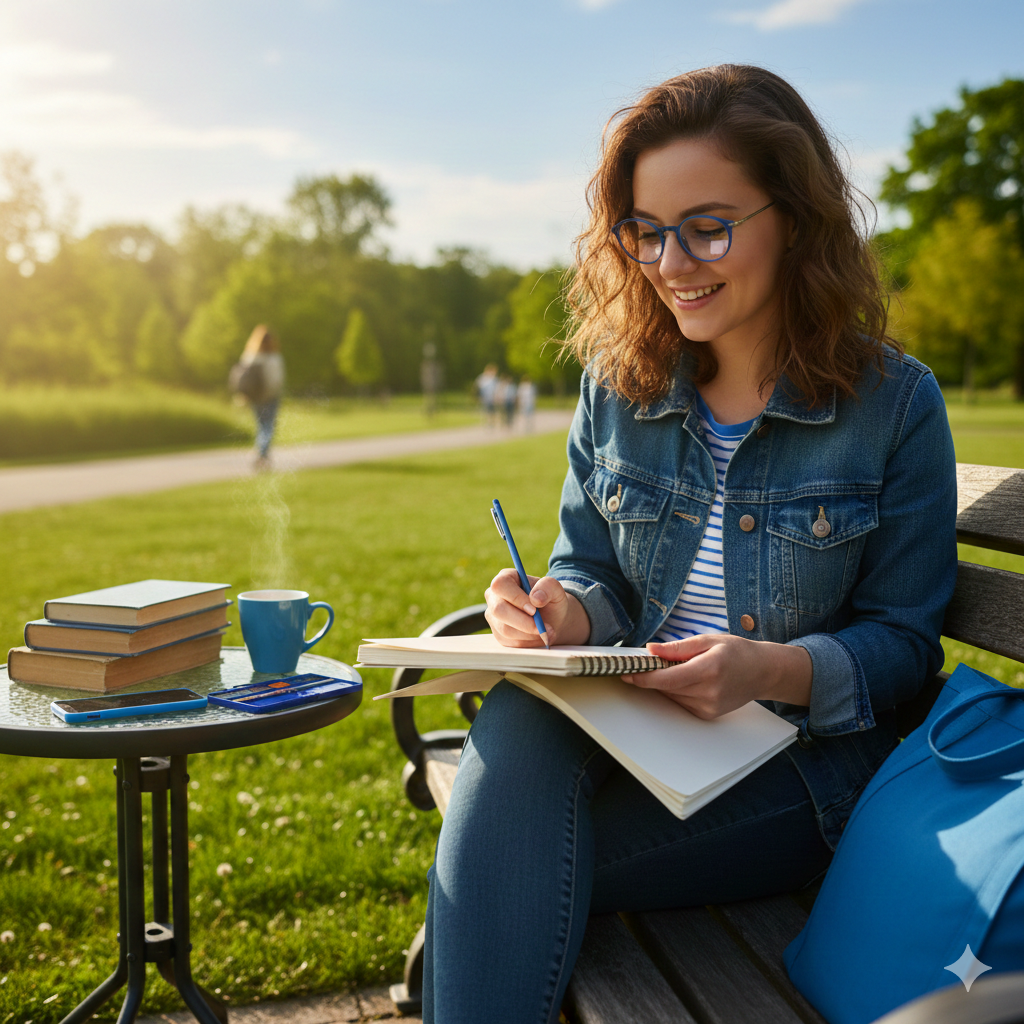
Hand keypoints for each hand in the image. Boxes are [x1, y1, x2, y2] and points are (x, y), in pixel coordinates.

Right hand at [484, 570, 590, 647]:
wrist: (552, 618)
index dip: (515, 598)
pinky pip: (509, 641)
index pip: (501, 585)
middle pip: (498, 610)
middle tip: (542, 627)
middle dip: (524, 622)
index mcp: (506, 578)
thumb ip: (548, 586)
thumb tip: (535, 598)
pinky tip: (538, 637)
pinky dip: (527, 642)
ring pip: (505, 629)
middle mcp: (494, 597)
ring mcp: (494, 616)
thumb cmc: (550, 600)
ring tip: (546, 632)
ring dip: (529, 634)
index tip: (534, 609)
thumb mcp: (555, 589)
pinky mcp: (498, 633)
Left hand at [622, 634, 811, 719]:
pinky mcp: (709, 714)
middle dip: (652, 677)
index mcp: (709, 669)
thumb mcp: (708, 640)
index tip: (627, 673)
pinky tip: (688, 679)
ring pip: (672, 697)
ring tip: (675, 668)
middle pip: (667, 688)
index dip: (644, 678)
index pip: (668, 678)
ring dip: (665, 684)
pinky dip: (677, 691)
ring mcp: (710, 707)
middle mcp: (709, 692)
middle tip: (644, 664)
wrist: (763, 672)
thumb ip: (677, 647)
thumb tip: (651, 650)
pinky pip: (682, 703)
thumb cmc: (736, 651)